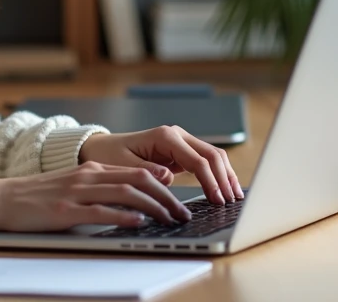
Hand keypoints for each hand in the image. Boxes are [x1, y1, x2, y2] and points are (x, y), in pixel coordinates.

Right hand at [0, 162, 193, 231]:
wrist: (1, 198)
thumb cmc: (39, 197)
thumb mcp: (74, 186)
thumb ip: (101, 190)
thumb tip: (134, 204)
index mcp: (92, 169)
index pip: (137, 172)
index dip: (164, 185)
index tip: (181, 200)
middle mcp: (88, 176)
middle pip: (138, 180)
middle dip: (166, 197)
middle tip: (183, 213)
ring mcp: (77, 191)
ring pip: (125, 192)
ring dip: (153, 206)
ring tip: (170, 219)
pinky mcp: (65, 209)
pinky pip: (100, 210)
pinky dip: (123, 215)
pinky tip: (139, 222)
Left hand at [77, 126, 243, 204]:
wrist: (102, 148)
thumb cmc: (110, 156)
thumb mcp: (123, 166)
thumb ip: (147, 171)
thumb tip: (169, 177)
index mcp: (165, 137)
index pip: (197, 160)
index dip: (210, 181)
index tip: (217, 200)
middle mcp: (177, 135)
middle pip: (211, 155)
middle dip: (224, 178)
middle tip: (232, 202)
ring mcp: (181, 142)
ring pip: (213, 156)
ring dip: (226, 175)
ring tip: (235, 197)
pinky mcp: (181, 152)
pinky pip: (206, 162)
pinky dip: (217, 174)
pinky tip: (224, 190)